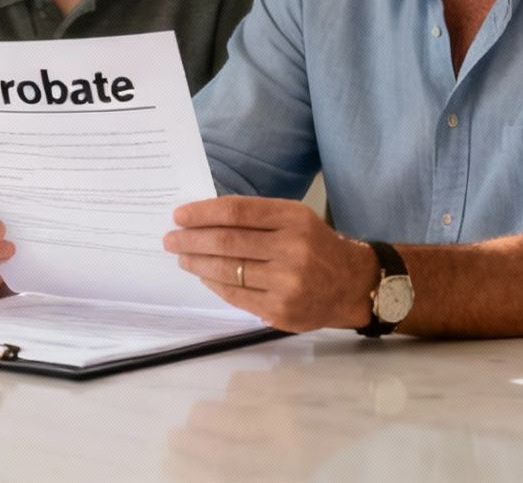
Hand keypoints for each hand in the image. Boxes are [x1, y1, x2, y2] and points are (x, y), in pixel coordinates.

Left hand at [164, 196, 376, 332]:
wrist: (352, 284)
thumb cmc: (316, 245)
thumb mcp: (295, 218)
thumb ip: (257, 217)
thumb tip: (204, 219)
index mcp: (293, 219)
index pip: (237, 212)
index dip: (203, 213)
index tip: (180, 215)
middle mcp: (291, 249)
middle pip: (227, 241)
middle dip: (191, 240)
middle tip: (171, 239)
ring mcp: (286, 283)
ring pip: (227, 270)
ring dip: (197, 263)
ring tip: (183, 257)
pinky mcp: (280, 310)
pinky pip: (236, 296)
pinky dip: (215, 285)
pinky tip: (204, 276)